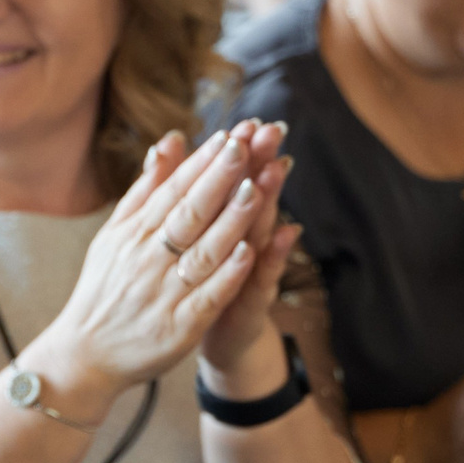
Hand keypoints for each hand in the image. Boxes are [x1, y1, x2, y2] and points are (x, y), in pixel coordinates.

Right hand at [21, 122, 286, 409]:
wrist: (84, 355)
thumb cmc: (104, 290)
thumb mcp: (115, 234)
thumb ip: (146, 188)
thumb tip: (171, 140)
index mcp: (134, 234)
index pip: (172, 192)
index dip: (200, 164)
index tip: (228, 136)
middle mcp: (148, 259)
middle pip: (188, 214)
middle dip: (217, 179)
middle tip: (244, 147)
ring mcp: (164, 294)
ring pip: (202, 251)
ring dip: (229, 221)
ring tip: (254, 190)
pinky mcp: (178, 327)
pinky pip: (206, 297)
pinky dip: (226, 275)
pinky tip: (248, 253)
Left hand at [193, 121, 303, 389]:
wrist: (218, 342)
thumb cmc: (202, 285)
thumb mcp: (192, 242)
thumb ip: (189, 199)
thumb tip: (177, 150)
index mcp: (224, 226)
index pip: (233, 183)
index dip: (241, 153)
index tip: (247, 120)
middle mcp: (246, 242)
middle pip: (253, 198)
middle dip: (261, 164)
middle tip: (271, 131)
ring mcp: (253, 271)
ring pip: (263, 231)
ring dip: (271, 201)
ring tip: (277, 171)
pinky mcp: (253, 303)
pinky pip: (264, 278)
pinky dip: (273, 257)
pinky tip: (286, 234)